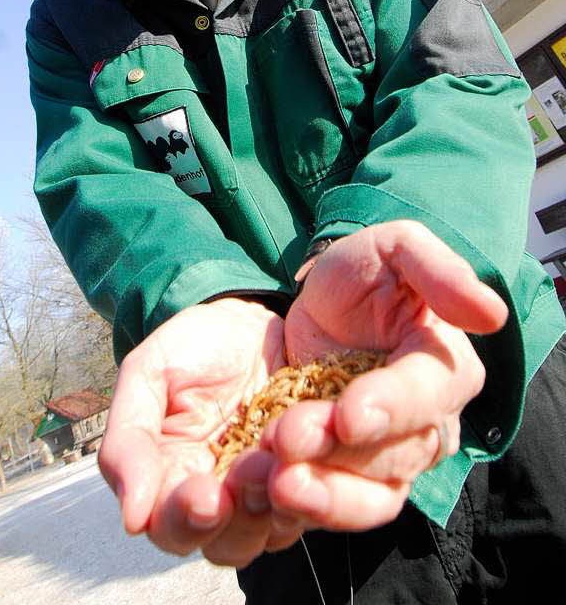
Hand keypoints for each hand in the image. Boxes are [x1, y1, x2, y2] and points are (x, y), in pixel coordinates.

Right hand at [98, 298, 304, 566]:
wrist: (250, 320)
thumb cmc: (192, 346)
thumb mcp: (148, 375)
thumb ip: (128, 441)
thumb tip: (131, 516)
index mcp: (171, 482)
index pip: (171, 527)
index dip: (185, 519)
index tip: (203, 495)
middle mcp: (221, 499)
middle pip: (226, 544)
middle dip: (238, 517)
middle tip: (250, 472)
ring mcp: (268, 490)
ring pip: (273, 532)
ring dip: (278, 505)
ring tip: (281, 461)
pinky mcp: (310, 474)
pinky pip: (317, 502)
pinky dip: (316, 488)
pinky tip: (313, 459)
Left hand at [263, 220, 507, 531]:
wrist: (318, 303)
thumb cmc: (364, 273)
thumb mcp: (395, 249)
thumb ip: (439, 270)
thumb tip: (493, 313)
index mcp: (445, 365)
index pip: (428, 394)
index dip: (392, 406)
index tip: (348, 413)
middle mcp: (430, 422)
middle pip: (396, 454)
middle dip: (339, 450)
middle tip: (283, 437)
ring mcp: (393, 458)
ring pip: (372, 494)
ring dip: (323, 493)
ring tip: (271, 480)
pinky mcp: (353, 479)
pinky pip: (339, 509)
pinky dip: (306, 507)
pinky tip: (264, 492)